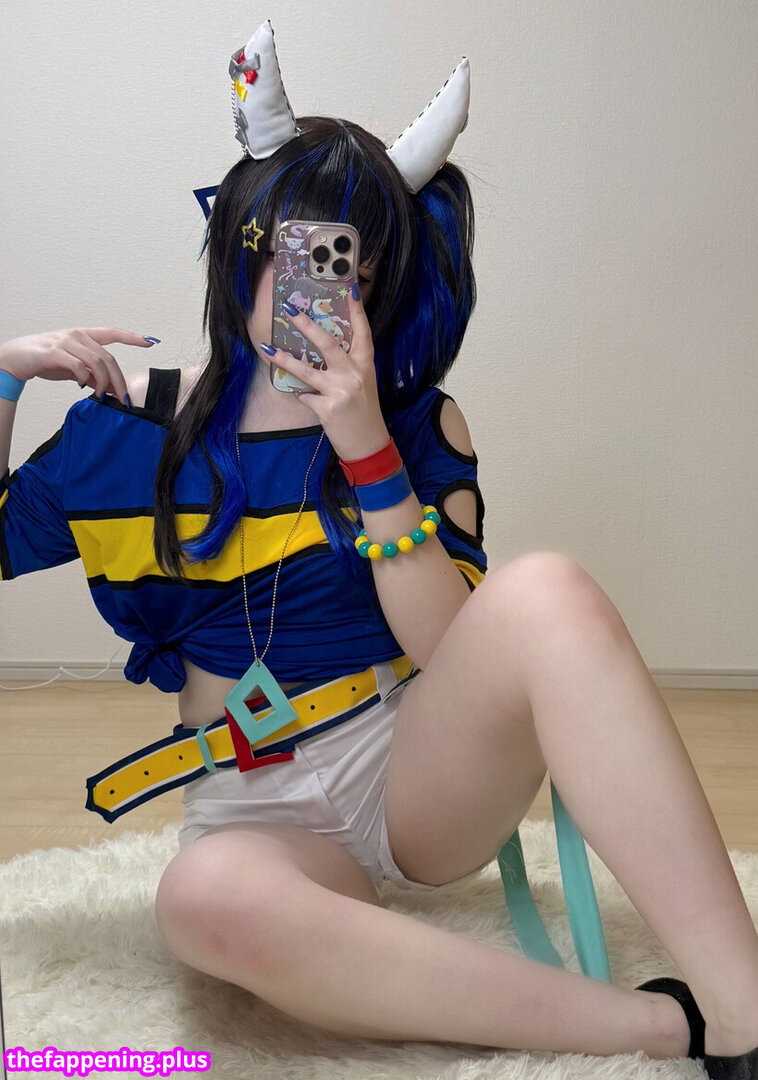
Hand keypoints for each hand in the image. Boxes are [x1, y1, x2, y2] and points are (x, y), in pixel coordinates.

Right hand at [0, 327, 156, 405]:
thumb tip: (109, 388)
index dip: (132, 337)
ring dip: (103, 383)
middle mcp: (77, 335)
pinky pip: (78, 366)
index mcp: (84, 335)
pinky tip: (82, 386)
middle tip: (123, 398)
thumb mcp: (71, 368)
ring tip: (102, 396)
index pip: (112, 334)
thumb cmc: (44, 360)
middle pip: (108, 358)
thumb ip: (90, 374)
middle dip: (119, 380)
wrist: (15, 359)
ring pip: (96, 363)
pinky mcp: (54, 352)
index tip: (150, 342)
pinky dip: (84, 379)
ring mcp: (66, 342)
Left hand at [257, 287, 389, 460]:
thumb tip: (321, 350)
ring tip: (267, 349)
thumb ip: (347, 366)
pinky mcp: (327, 408)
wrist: (369, 444)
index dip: (357, 310)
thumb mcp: (362, 384)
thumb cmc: (364, 412)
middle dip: (306, 325)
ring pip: (307, 370)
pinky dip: (302, 395)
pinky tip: (304, 398)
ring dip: (284, 359)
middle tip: (289, 310)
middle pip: (328, 344)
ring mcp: (340, 391)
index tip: (351, 288)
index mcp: (365, 365)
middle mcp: (353, 375)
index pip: (363, 332)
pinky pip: (305, 396)